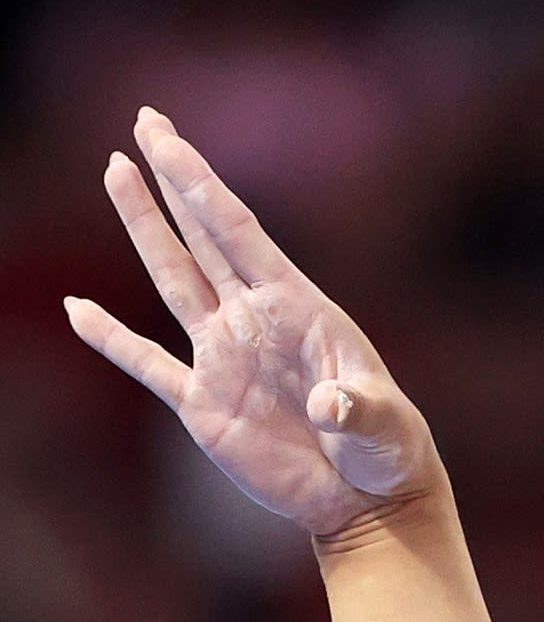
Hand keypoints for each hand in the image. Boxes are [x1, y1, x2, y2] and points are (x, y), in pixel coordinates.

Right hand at [65, 109, 440, 539]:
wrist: (367, 500)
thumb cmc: (386, 452)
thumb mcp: (381, 427)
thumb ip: (356, 410)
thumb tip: (330, 407)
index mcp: (297, 309)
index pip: (239, 234)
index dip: (201, 186)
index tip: (167, 139)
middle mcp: (254, 321)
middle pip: (204, 237)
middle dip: (174, 178)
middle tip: (147, 121)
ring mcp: (226, 358)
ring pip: (175, 279)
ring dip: (146, 228)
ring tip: (117, 169)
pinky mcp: (205, 405)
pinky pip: (147, 364)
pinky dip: (111, 340)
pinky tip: (78, 311)